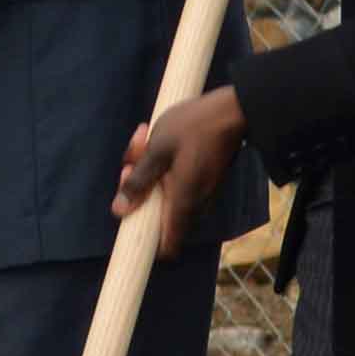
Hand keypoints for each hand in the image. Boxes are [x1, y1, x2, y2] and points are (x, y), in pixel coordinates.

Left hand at [114, 87, 247, 251]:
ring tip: (146, 137)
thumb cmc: (194, 126)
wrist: (235, 109)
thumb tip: (119, 211)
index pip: (166, 246)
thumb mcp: (158, 149)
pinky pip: (178, 180)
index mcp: (182, 202)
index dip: (145, 236)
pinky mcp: (205, 177)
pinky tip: (160, 138)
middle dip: (140, 184)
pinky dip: (165, 164)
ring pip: (165, 191)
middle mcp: (194, 203)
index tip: (131, 206)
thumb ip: (138, 181)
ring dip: (150, 169)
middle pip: (158, 212)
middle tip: (136, 152)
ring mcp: (202, 191)